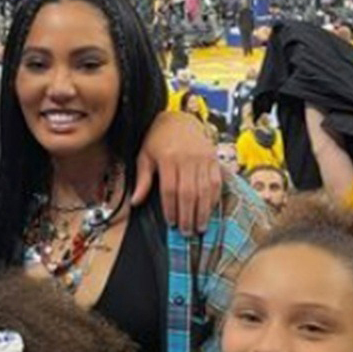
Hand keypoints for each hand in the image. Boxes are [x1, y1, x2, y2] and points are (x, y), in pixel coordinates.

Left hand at [133, 110, 221, 234]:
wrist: (178, 119)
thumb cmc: (158, 140)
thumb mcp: (144, 156)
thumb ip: (143, 180)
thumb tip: (136, 202)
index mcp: (169, 158)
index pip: (170, 190)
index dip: (171, 209)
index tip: (171, 223)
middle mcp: (188, 158)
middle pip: (189, 193)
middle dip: (188, 215)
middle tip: (187, 231)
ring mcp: (204, 158)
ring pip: (205, 190)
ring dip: (203, 211)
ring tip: (199, 227)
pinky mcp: (214, 159)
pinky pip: (217, 182)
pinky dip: (214, 199)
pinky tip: (209, 211)